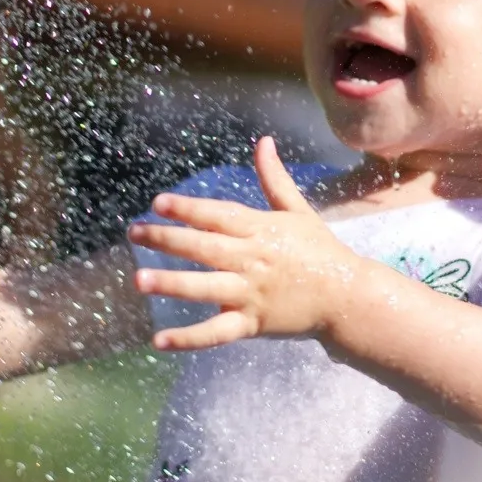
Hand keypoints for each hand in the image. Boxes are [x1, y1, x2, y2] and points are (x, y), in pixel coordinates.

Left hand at [127, 137, 356, 350]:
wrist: (347, 296)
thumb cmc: (319, 250)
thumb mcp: (297, 210)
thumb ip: (274, 178)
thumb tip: (262, 141)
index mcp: (260, 230)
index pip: (218, 216)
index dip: (188, 209)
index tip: (158, 202)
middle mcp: (252, 260)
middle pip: (205, 248)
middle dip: (167, 240)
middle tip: (134, 233)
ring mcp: (251, 294)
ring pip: (206, 288)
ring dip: (172, 284)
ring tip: (139, 279)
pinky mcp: (252, 324)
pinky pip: (216, 333)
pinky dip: (188, 339)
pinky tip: (159, 340)